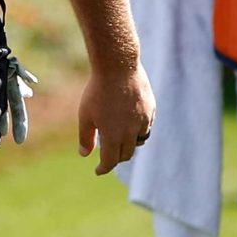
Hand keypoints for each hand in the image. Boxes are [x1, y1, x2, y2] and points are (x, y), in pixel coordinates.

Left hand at [80, 62, 156, 176]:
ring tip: (120, 140)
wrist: (118, 66)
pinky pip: (146, 126)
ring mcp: (143, 120)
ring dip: (129, 144)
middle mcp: (131, 132)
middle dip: (116, 158)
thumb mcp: (85, 115)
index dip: (103, 168)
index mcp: (113, 136)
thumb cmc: (97, 91)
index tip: (98, 170)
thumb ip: (86, 137)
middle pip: (126, 154)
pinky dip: (139, 130)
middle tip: (107, 156)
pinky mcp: (151, 109)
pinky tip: (130, 124)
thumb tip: (85, 154)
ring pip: (139, 141)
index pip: (111, 161)